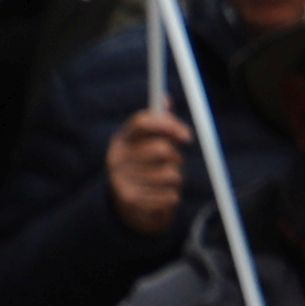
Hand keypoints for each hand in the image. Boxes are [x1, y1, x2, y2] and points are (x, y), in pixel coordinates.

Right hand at [105, 109, 194, 236]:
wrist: (125, 207)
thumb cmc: (143, 168)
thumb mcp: (145, 144)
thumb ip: (158, 123)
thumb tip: (165, 99)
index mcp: (121, 140)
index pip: (143, 122)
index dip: (169, 125)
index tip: (187, 136)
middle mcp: (117, 159)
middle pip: (162, 149)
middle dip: (176, 157)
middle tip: (174, 163)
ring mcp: (121, 181)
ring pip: (171, 174)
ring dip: (176, 179)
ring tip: (164, 181)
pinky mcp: (131, 202)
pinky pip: (171, 195)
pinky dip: (172, 196)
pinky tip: (160, 196)